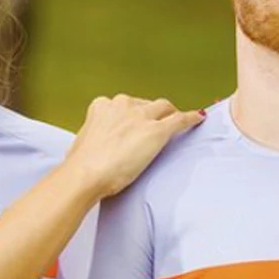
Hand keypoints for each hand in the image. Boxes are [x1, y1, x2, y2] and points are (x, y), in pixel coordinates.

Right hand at [66, 95, 204, 198]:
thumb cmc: (80, 166)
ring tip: (177, 122)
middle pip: (145, 104)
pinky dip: (190, 118)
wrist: (86, 174)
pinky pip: (179, 120)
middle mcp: (122, 105)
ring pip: (164, 108)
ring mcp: (141, 117)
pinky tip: (198, 119)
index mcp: (102, 107)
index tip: (137, 123)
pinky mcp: (157, 131)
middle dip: (152, 114)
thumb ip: (92, 139)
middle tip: (157, 126)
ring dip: (170, 114)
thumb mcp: (82, 144)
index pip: (124, 105)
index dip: (133, 115)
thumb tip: (91, 147)